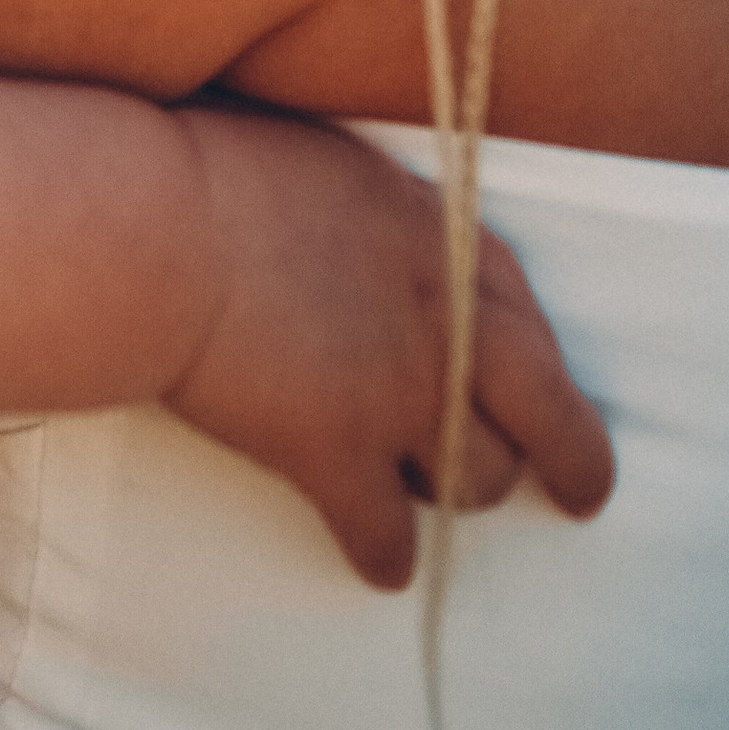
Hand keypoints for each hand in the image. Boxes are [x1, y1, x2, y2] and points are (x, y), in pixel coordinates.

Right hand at [163, 106, 613, 587]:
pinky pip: (386, 534)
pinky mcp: (337, 454)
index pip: (526, 313)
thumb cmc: (209, 171)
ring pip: (477, 479)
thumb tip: (374, 245)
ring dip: (456, 489)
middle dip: (574, 459)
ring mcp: (398, 395)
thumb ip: (378, 218)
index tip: (549, 388)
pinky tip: (378, 565)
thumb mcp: (327, 165)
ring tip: (423, 493)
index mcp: (441, 239)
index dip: (544, 360)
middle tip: (578, 493)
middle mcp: (444, 323)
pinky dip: (384, 554)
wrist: (150, 226)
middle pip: (548, 413)